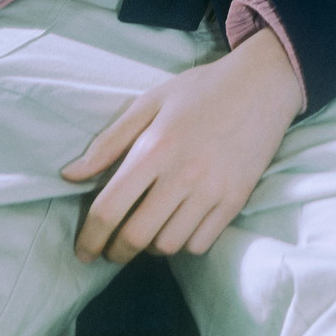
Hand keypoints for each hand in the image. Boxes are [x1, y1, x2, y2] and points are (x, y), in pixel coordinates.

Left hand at [61, 26, 304, 263]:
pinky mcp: (236, 200)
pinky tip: (180, 225)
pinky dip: (184, 242)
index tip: (83, 251)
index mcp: (155, 148)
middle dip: (116, 251)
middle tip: (112, 249)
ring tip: (149, 231)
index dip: (89, 238)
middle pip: (136, 236)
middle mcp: (182, 174)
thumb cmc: (203, 90)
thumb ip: (110, 141)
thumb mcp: (151, 102)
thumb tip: (71, 175)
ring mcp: (212, 190)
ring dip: (151, 246)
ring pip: (168, 245)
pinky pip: (200, 243)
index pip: (109, 209)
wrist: (264, 83)